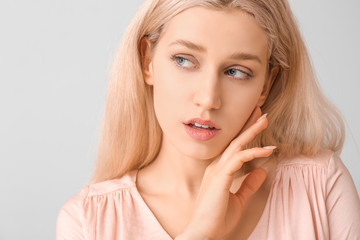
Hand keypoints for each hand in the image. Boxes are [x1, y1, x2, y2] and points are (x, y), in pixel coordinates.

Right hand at [176, 107, 274, 239]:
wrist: (204, 233)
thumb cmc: (217, 219)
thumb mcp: (239, 200)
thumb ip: (249, 185)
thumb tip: (262, 171)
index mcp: (218, 171)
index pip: (233, 148)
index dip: (245, 134)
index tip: (256, 123)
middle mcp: (216, 167)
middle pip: (234, 141)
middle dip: (248, 125)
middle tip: (260, 111)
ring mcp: (217, 170)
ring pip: (237, 144)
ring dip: (252, 131)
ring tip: (265, 119)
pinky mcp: (221, 176)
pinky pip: (240, 157)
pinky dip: (255, 151)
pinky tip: (269, 149)